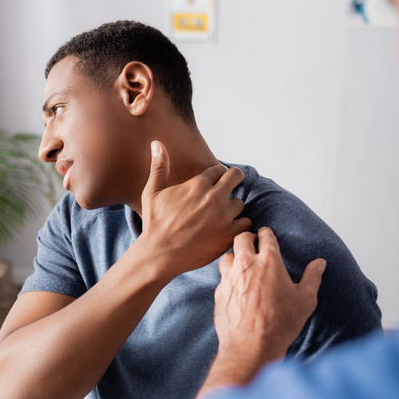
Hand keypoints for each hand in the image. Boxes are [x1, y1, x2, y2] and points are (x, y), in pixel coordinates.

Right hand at [140, 141, 251, 277]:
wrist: (160, 255)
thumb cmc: (154, 223)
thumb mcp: (152, 192)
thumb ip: (159, 166)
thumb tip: (156, 143)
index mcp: (198, 184)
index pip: (219, 169)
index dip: (218, 174)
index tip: (215, 181)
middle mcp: (214, 197)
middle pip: (236, 177)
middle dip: (234, 179)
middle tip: (229, 187)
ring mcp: (223, 216)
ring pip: (240, 203)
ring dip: (233, 208)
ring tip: (221, 216)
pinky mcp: (229, 235)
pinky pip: (246, 223)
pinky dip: (239, 226)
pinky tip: (228, 229)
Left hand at [213, 227, 325, 379]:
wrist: (251, 347)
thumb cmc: (280, 324)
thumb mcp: (305, 300)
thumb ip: (312, 278)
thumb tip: (320, 263)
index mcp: (269, 262)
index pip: (266, 236)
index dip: (267, 233)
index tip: (267, 234)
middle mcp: (246, 265)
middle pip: (241, 238)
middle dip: (247, 238)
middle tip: (252, 243)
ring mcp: (229, 278)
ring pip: (227, 256)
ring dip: (235, 257)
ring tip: (242, 264)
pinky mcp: (219, 292)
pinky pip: (221, 278)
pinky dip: (228, 278)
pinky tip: (234, 286)